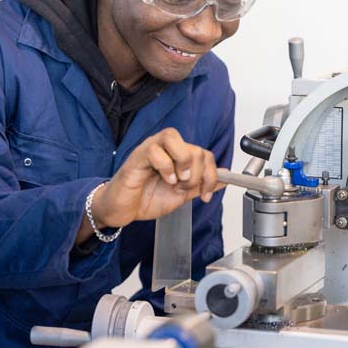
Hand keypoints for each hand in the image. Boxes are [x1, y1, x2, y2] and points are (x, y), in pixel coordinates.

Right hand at [76, 128, 224, 242]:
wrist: (122, 209)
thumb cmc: (146, 199)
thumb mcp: (181, 195)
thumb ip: (201, 186)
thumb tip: (225, 179)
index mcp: (177, 156)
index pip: (204, 154)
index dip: (210, 175)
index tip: (205, 194)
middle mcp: (165, 148)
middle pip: (194, 148)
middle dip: (196, 174)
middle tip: (185, 188)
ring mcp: (150, 149)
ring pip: (173, 137)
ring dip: (182, 164)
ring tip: (176, 181)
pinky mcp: (137, 157)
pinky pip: (155, 150)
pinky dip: (165, 167)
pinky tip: (164, 180)